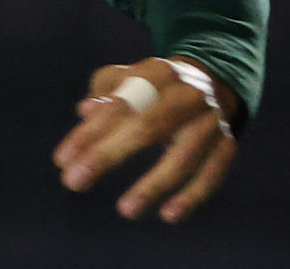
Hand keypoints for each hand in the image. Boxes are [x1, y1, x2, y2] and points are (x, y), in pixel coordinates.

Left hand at [53, 55, 239, 222]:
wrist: (213, 80)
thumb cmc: (153, 86)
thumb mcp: (126, 78)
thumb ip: (103, 93)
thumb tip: (85, 112)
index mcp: (155, 74)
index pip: (116, 105)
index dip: (88, 133)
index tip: (62, 160)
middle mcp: (185, 95)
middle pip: (146, 128)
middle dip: (107, 156)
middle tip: (74, 182)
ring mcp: (209, 121)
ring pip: (182, 157)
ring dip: (152, 186)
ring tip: (125, 210)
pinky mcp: (227, 144)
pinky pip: (211, 174)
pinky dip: (192, 196)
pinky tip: (169, 215)